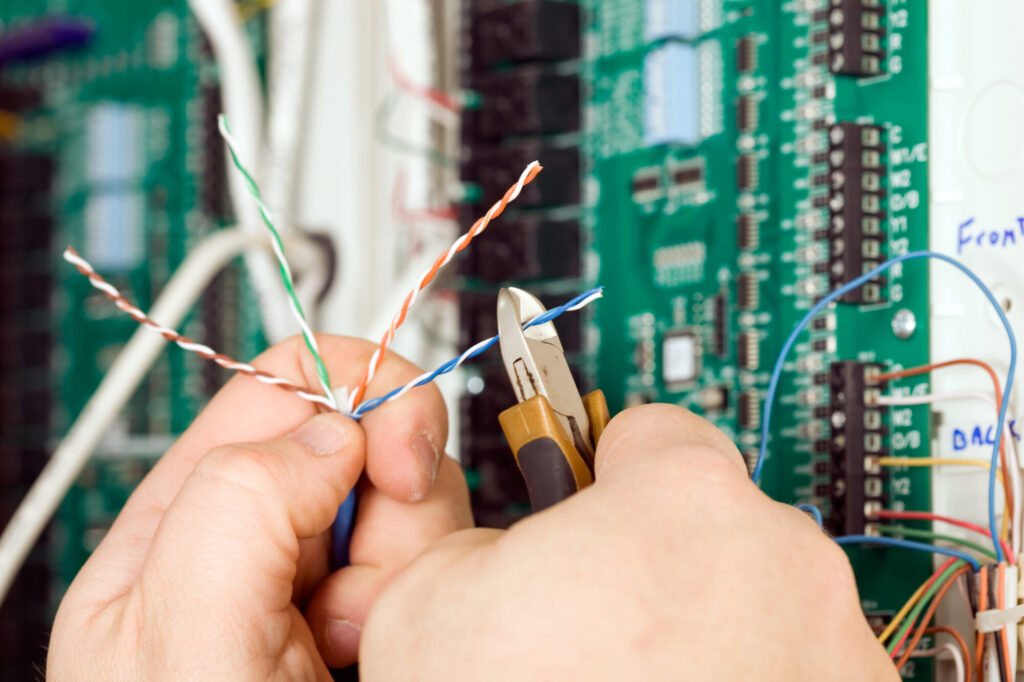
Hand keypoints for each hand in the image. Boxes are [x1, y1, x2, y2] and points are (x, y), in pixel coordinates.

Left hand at [48, 336, 471, 679]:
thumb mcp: (178, 647)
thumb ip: (236, 508)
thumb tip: (333, 434)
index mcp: (182, 527)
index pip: (276, 390)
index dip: (349, 392)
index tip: (389, 456)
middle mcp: (258, 543)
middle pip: (360, 440)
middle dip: (388, 502)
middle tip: (360, 594)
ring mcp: (327, 583)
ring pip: (414, 502)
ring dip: (412, 564)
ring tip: (364, 643)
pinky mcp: (391, 614)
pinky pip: (443, 563)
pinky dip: (437, 599)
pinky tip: (393, 651)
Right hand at [361, 404, 897, 680]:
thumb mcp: (427, 603)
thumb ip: (475, 535)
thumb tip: (503, 549)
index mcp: (681, 499)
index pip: (651, 429)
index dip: (602, 470)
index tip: (590, 499)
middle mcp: (781, 561)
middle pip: (709, 518)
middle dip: (653, 558)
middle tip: (594, 626)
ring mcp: (830, 648)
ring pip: (755, 596)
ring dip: (705, 627)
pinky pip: (791, 666)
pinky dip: (746, 680)